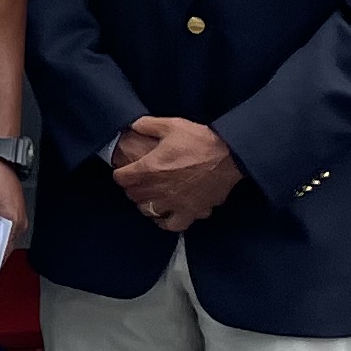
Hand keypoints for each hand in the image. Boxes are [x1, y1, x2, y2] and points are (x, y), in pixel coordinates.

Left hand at [111, 115, 243, 234]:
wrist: (230, 155)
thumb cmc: (200, 140)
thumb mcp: (171, 125)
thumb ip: (147, 125)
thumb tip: (132, 125)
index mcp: (149, 168)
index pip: (121, 178)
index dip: (121, 172)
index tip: (125, 170)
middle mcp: (158, 189)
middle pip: (132, 195)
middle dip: (133, 187)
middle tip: (139, 180)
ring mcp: (174, 203)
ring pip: (147, 211)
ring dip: (146, 203)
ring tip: (151, 195)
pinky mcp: (191, 212)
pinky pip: (171, 225)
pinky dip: (166, 220)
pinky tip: (167, 212)